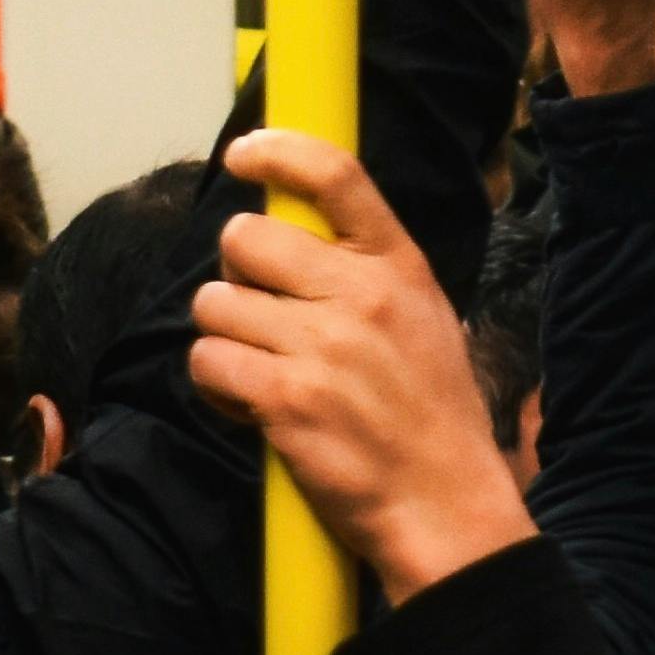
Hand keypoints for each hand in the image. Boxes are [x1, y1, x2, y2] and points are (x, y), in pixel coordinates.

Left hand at [196, 132, 533, 599]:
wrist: (446, 504)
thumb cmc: (432, 415)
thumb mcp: (426, 318)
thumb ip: (369, 272)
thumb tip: (298, 233)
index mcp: (400, 266)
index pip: (335, 175)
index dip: (278, 150)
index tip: (247, 153)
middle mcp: (361, 295)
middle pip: (246, 238)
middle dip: (237, 273)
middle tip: (259, 309)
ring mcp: (322, 347)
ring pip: (215, 304)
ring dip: (224, 336)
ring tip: (260, 366)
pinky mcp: (286, 399)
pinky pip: (208, 361)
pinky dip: (216, 384)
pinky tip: (249, 404)